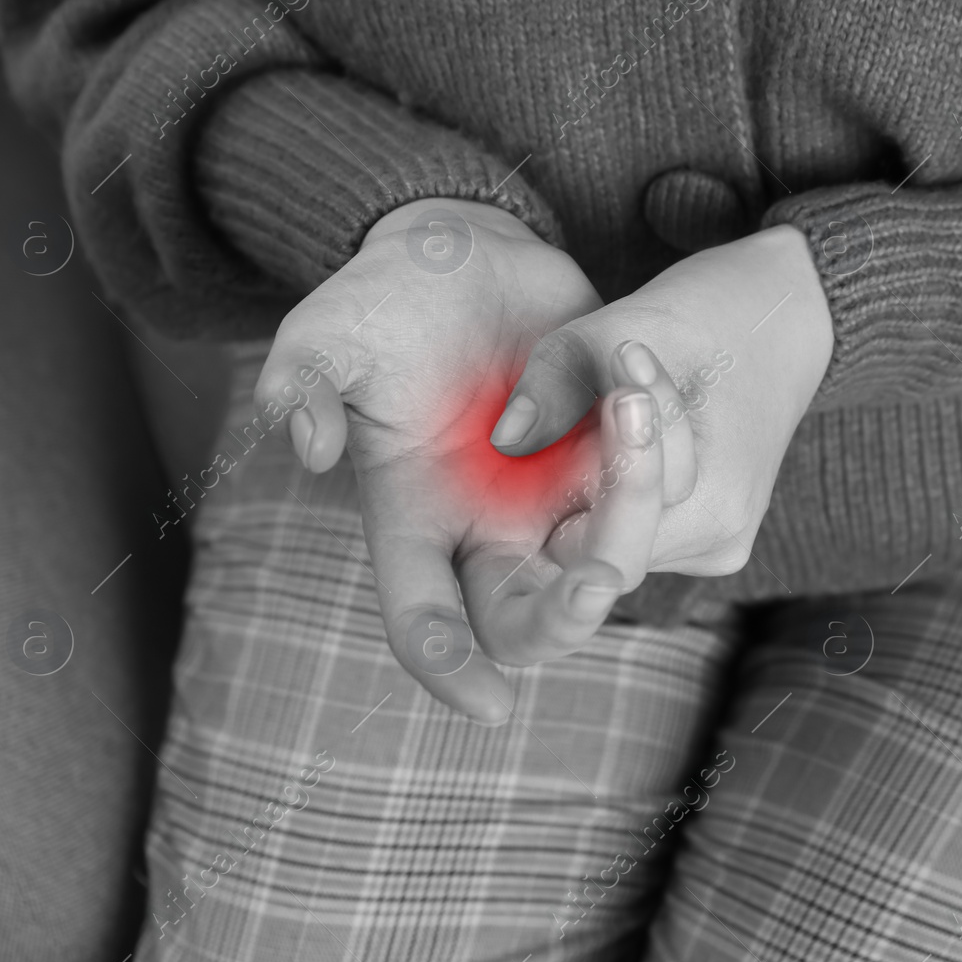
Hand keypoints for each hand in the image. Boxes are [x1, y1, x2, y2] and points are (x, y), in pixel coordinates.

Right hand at [255, 199, 669, 724]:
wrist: (466, 255)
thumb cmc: (382, 303)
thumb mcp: (327, 333)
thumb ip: (301, 384)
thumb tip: (311, 450)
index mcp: (416, 519)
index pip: (426, 619)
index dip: (450, 668)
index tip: (490, 706)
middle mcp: (489, 526)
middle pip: (531, 624)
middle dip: (565, 622)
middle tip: (595, 585)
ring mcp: (554, 495)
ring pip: (606, 559)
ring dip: (631, 508)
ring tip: (632, 402)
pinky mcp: (604, 454)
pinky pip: (654, 490)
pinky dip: (660, 450)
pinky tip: (640, 377)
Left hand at [491, 224, 832, 577]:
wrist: (784, 319)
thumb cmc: (707, 316)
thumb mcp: (625, 328)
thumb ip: (559, 382)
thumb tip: (506, 440)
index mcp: (712, 510)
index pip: (601, 538)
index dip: (583, 474)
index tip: (609, 396)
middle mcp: (716, 545)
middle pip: (602, 545)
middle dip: (584, 476)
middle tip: (602, 402)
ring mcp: (711, 545)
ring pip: (611, 537)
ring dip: (595, 479)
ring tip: (621, 403)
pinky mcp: (699, 534)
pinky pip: (632, 525)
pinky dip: (615, 486)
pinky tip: (629, 436)